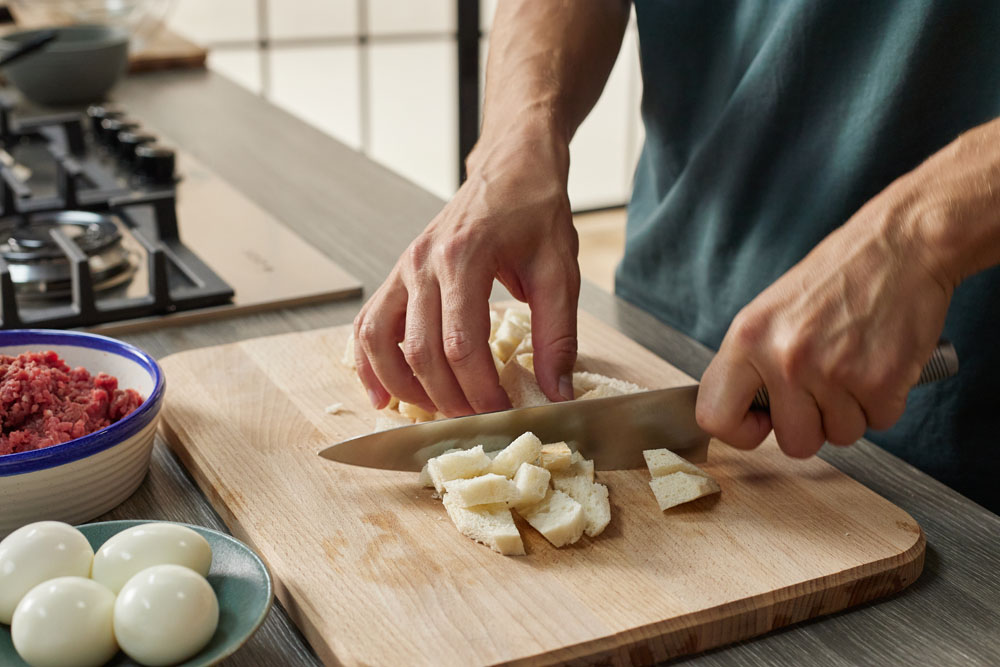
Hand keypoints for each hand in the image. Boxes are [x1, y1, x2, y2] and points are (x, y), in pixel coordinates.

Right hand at [353, 124, 579, 416]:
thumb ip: (557, 335)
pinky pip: (368, 324)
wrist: (512, 164)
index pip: (461, 345)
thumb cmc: (536, 211)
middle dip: (447, 398)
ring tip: (434, 415)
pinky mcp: (398, 274)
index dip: (480, 390)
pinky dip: (369, 363)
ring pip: (381, 341)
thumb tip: (558, 393)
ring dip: (404, 386)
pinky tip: (384, 393)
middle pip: (421, 351)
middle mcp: (424, 264)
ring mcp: (404, 267)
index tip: (503, 414)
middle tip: (477, 422)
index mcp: (464, 258)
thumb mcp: (560, 270)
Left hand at [695, 182, 952, 456]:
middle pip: (793, 443)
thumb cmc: (837, 277)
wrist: (900, 245)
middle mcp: (784, 358)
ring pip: (840, 436)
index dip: (741, 430)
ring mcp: (832, 372)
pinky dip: (884, 401)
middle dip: (813, 424)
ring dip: (852, 411)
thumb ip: (753, 362)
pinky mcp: (880, 381)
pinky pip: (879, 422)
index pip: (715, 416)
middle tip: (825, 386)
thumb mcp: (770, 311)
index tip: (763, 420)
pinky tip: (880, 362)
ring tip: (855, 364)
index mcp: (747, 338)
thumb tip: (742, 412)